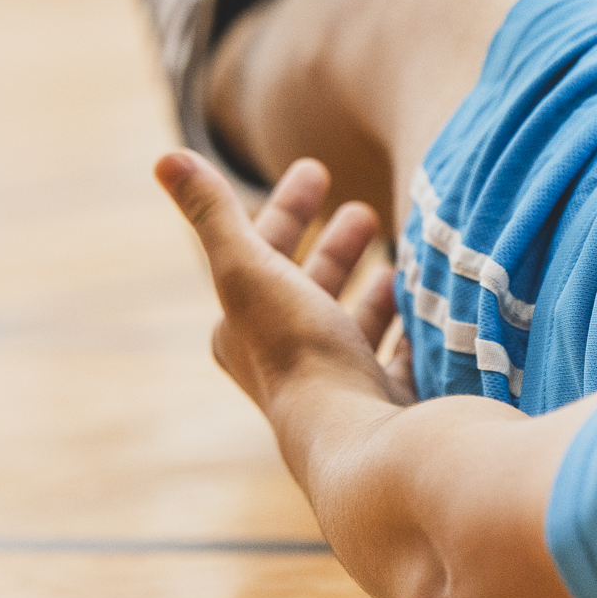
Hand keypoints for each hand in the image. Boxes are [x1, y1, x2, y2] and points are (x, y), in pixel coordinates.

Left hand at [156, 151, 413, 409]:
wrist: (358, 440)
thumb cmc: (298, 351)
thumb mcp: (248, 269)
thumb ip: (213, 213)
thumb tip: (165, 157)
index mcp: (247, 333)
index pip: (262, 254)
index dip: (286, 208)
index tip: (316, 169)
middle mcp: (288, 365)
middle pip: (310, 292)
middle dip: (337, 249)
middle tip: (364, 212)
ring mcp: (340, 390)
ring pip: (356, 328)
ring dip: (376, 291)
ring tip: (404, 260)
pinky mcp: (386, 409)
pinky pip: (400, 360)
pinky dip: (411, 330)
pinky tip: (431, 309)